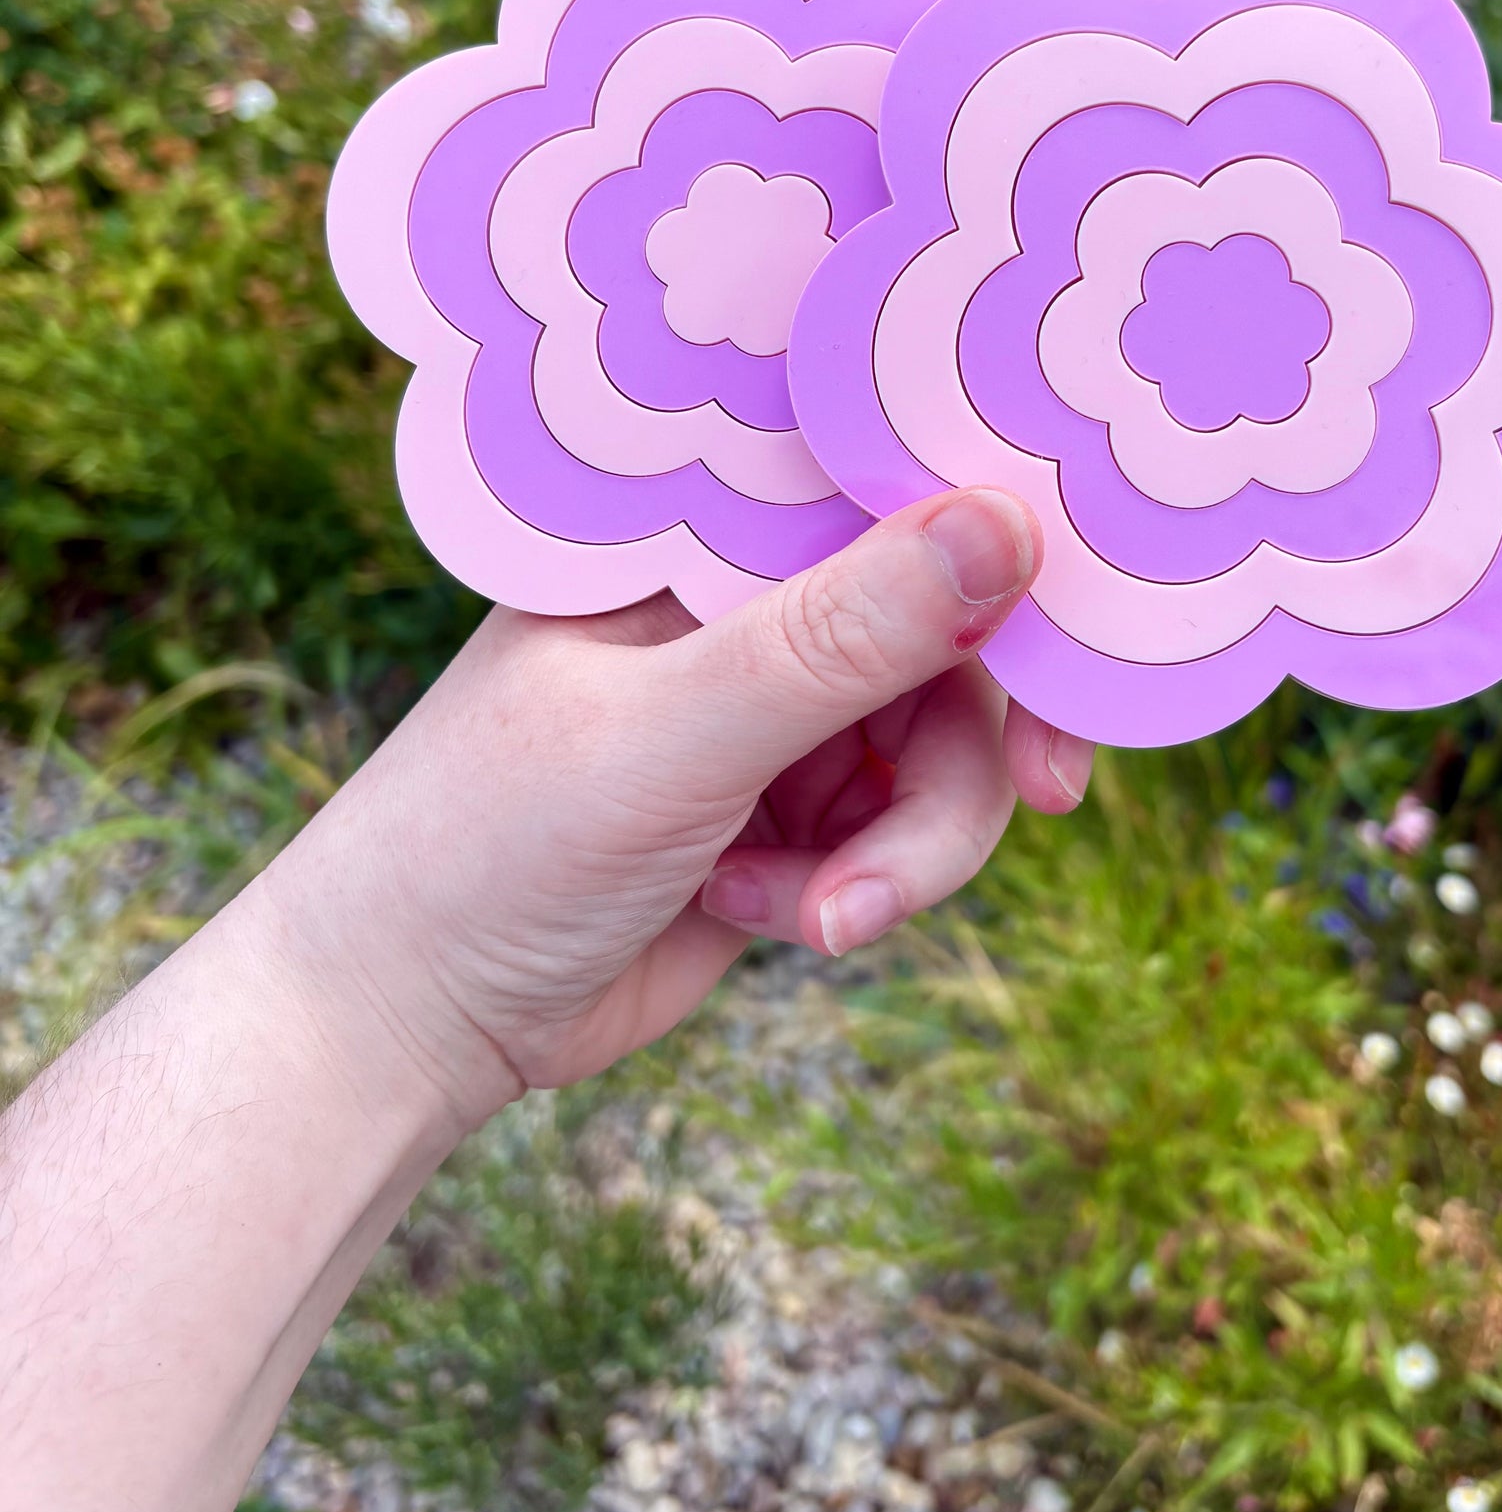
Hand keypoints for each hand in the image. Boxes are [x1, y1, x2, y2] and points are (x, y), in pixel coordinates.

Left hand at [263, 486, 1092, 1130]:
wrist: (407, 1025)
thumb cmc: (491, 842)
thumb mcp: (678, 732)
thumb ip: (845, 638)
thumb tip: (1008, 525)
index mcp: (700, 532)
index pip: (885, 486)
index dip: (997, 541)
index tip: (1083, 619)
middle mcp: (746, 604)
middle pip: (946, 632)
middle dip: (976, 740)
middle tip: (1038, 799)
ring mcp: (772, 710)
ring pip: (940, 747)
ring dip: (913, 845)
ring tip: (824, 921)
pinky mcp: (790, 813)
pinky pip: (902, 828)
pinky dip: (865, 885)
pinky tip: (765, 918)